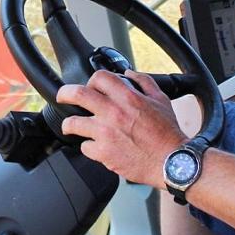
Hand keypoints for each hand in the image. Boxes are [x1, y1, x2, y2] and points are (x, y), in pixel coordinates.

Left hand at [56, 69, 187, 188]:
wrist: (172, 161)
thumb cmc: (168, 133)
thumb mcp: (161, 99)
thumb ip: (144, 82)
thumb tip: (129, 73)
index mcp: (127, 97)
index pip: (99, 77)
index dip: (93, 80)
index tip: (91, 86)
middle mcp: (113, 112)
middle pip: (77, 94)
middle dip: (64, 94)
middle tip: (62, 97)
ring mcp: (105, 133)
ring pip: (73, 123)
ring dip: (70, 124)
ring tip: (70, 126)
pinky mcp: (103, 153)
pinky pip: (85, 147)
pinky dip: (88, 147)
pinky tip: (94, 147)